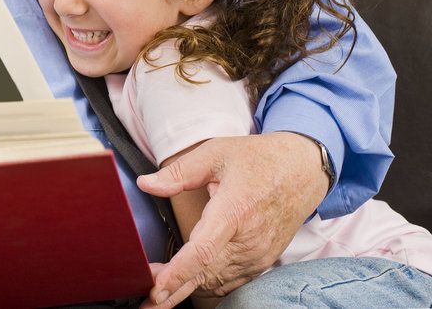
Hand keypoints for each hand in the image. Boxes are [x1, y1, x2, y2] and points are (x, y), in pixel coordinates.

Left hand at [137, 132, 328, 307]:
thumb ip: (178, 173)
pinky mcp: (261, 261)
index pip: (203, 250)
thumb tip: (146, 184)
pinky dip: (206, 284)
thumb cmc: (258, 159)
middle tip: (143, 299)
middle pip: (204, 274)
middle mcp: (249, 240)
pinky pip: (229, 281)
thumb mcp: (215, 153)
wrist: (303, 170)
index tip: (157, 287)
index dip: (178, 272)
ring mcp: (257, 255)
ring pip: (215, 282)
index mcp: (235, 211)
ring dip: (186, 288)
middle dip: (172, 289)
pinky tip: (184, 286)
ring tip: (157, 293)